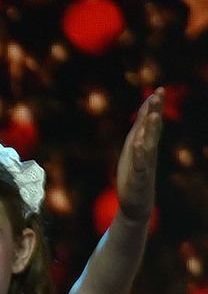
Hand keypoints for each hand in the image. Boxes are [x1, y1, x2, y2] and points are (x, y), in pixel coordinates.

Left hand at [115, 86, 164, 224]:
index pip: (151, 123)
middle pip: (152, 129)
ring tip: (153, 116)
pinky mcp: (139, 178)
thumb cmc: (135, 173)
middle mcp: (148, 152)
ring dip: (151, 130)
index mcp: (146, 144)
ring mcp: (145, 165)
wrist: (136, 204)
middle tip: (159, 95)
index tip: (159, 90)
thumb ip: (141, 128)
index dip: (154, 107)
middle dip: (155, 112)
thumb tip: (147, 107)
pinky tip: (139, 144)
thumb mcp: (136, 147)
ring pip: (149, 144)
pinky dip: (140, 154)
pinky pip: (140, 165)